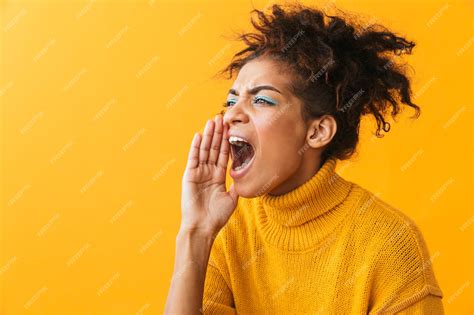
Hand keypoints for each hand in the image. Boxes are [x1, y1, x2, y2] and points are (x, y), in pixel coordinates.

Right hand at [180, 114, 238, 236]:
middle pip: (214, 149)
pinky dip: (196, 146)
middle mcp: (208, 172)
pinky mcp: (189, 175)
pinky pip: (193, 158)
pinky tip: (199, 135)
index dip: (227, 142)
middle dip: (218, 133)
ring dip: (208, 135)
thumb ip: (237, 186)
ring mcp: (198, 173)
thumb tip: (246, 176)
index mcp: (218, 177)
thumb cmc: (216, 217)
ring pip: (204, 150)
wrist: (202, 227)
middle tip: (222, 118)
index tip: (231, 129)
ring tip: (212, 121)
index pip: (224, 155)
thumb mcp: (232, 199)